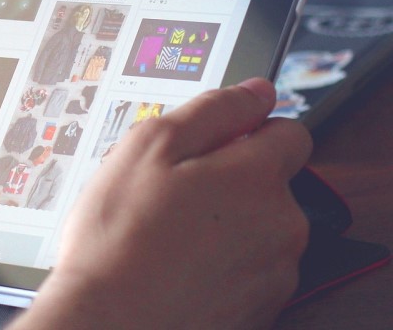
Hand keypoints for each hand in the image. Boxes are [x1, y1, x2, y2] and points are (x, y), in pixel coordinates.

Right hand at [12, 78, 311, 329]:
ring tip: (167, 234)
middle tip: (170, 193)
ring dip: (224, 225)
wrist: (111, 323)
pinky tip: (177, 266)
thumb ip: (211, 111)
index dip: (245, 130)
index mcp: (258, 176)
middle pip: (270, 182)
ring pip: (258, 228)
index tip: (210, 144)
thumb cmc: (119, 239)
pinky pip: (248, 270)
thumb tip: (254, 92)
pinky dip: (221, 265)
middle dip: (228, 180)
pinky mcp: (262, 307)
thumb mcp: (147, 147)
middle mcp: (282, 223)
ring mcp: (275, 270)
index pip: (287, 130)